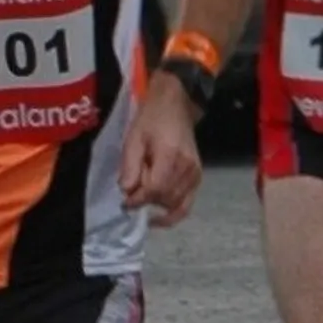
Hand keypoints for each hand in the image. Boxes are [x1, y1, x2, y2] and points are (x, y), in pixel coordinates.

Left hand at [119, 76, 202, 225]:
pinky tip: (159, 216)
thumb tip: (126, 193)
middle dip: (145, 200)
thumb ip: (130, 167)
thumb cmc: (151, 119)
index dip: (137, 199)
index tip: (124, 203)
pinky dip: (173, 213)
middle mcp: (187, 168)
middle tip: (133, 191)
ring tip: (145, 194)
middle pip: (164, 198)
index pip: (154, 189)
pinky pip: (187, 204)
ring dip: (157, 204)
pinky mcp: (198, 177)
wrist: (175, 106)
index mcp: (171, 156)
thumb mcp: (133, 139)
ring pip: (174, 203)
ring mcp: (195, 174)